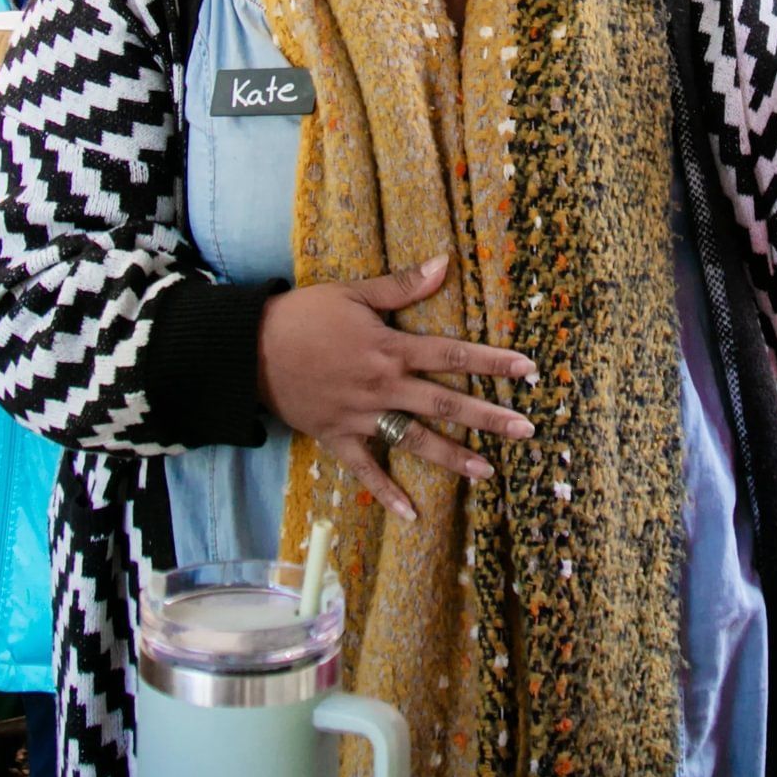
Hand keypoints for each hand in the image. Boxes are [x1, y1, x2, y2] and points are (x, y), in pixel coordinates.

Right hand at [255, 256, 537, 521]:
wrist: (248, 350)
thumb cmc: (302, 315)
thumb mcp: (353, 293)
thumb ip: (402, 285)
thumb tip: (445, 262)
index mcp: (390, 349)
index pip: (452, 354)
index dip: (492, 360)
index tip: (528, 368)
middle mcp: (383, 386)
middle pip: (445, 402)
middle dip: (488, 416)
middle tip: (526, 428)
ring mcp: (361, 415)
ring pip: (415, 439)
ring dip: (453, 456)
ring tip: (488, 471)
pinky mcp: (337, 436)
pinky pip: (365, 470)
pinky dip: (387, 493)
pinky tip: (412, 515)